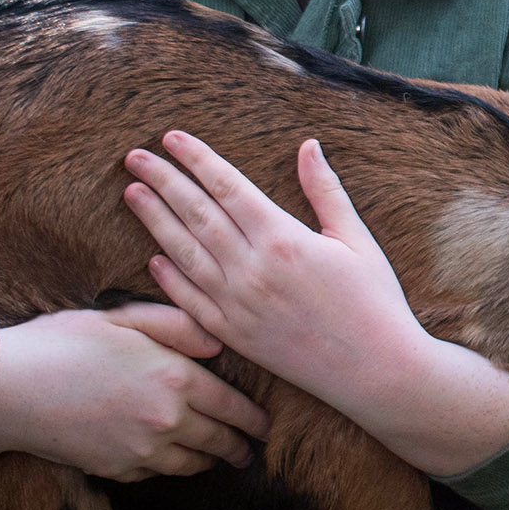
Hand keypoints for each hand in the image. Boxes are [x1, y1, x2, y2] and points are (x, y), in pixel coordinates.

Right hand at [0, 302, 269, 480]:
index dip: (255, 418)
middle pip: (220, 440)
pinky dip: (171, 466)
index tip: (268, 424)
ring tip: (220, 457)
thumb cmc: (64, 343)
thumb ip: (177, 326)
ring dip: (211, 461)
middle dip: (241, 445)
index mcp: (174, 377)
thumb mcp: (122, 317)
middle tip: (253, 448)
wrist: (12, 391)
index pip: (232, 405)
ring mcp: (143, 450)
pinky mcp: (119, 470)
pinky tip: (174, 458)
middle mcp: (167, 419)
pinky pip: (159, 473)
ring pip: (194, 463)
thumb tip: (217, 341)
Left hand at [124, 134, 508, 474]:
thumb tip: (309, 145)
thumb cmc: (375, 302)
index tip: (172, 137)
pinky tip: (154, 257)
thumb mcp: (357, 239)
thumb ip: (325, 191)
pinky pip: (191, 301)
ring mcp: (238, 306)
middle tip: (135, 156)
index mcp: (283, 239)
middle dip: (164, 180)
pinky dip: (170, 277)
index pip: (228, 187)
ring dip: (155, 221)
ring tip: (132, 193)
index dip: (197, 159)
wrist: (376, 372)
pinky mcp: (234, 336)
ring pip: (185, 254)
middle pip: (197, 214)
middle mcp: (252, 270)